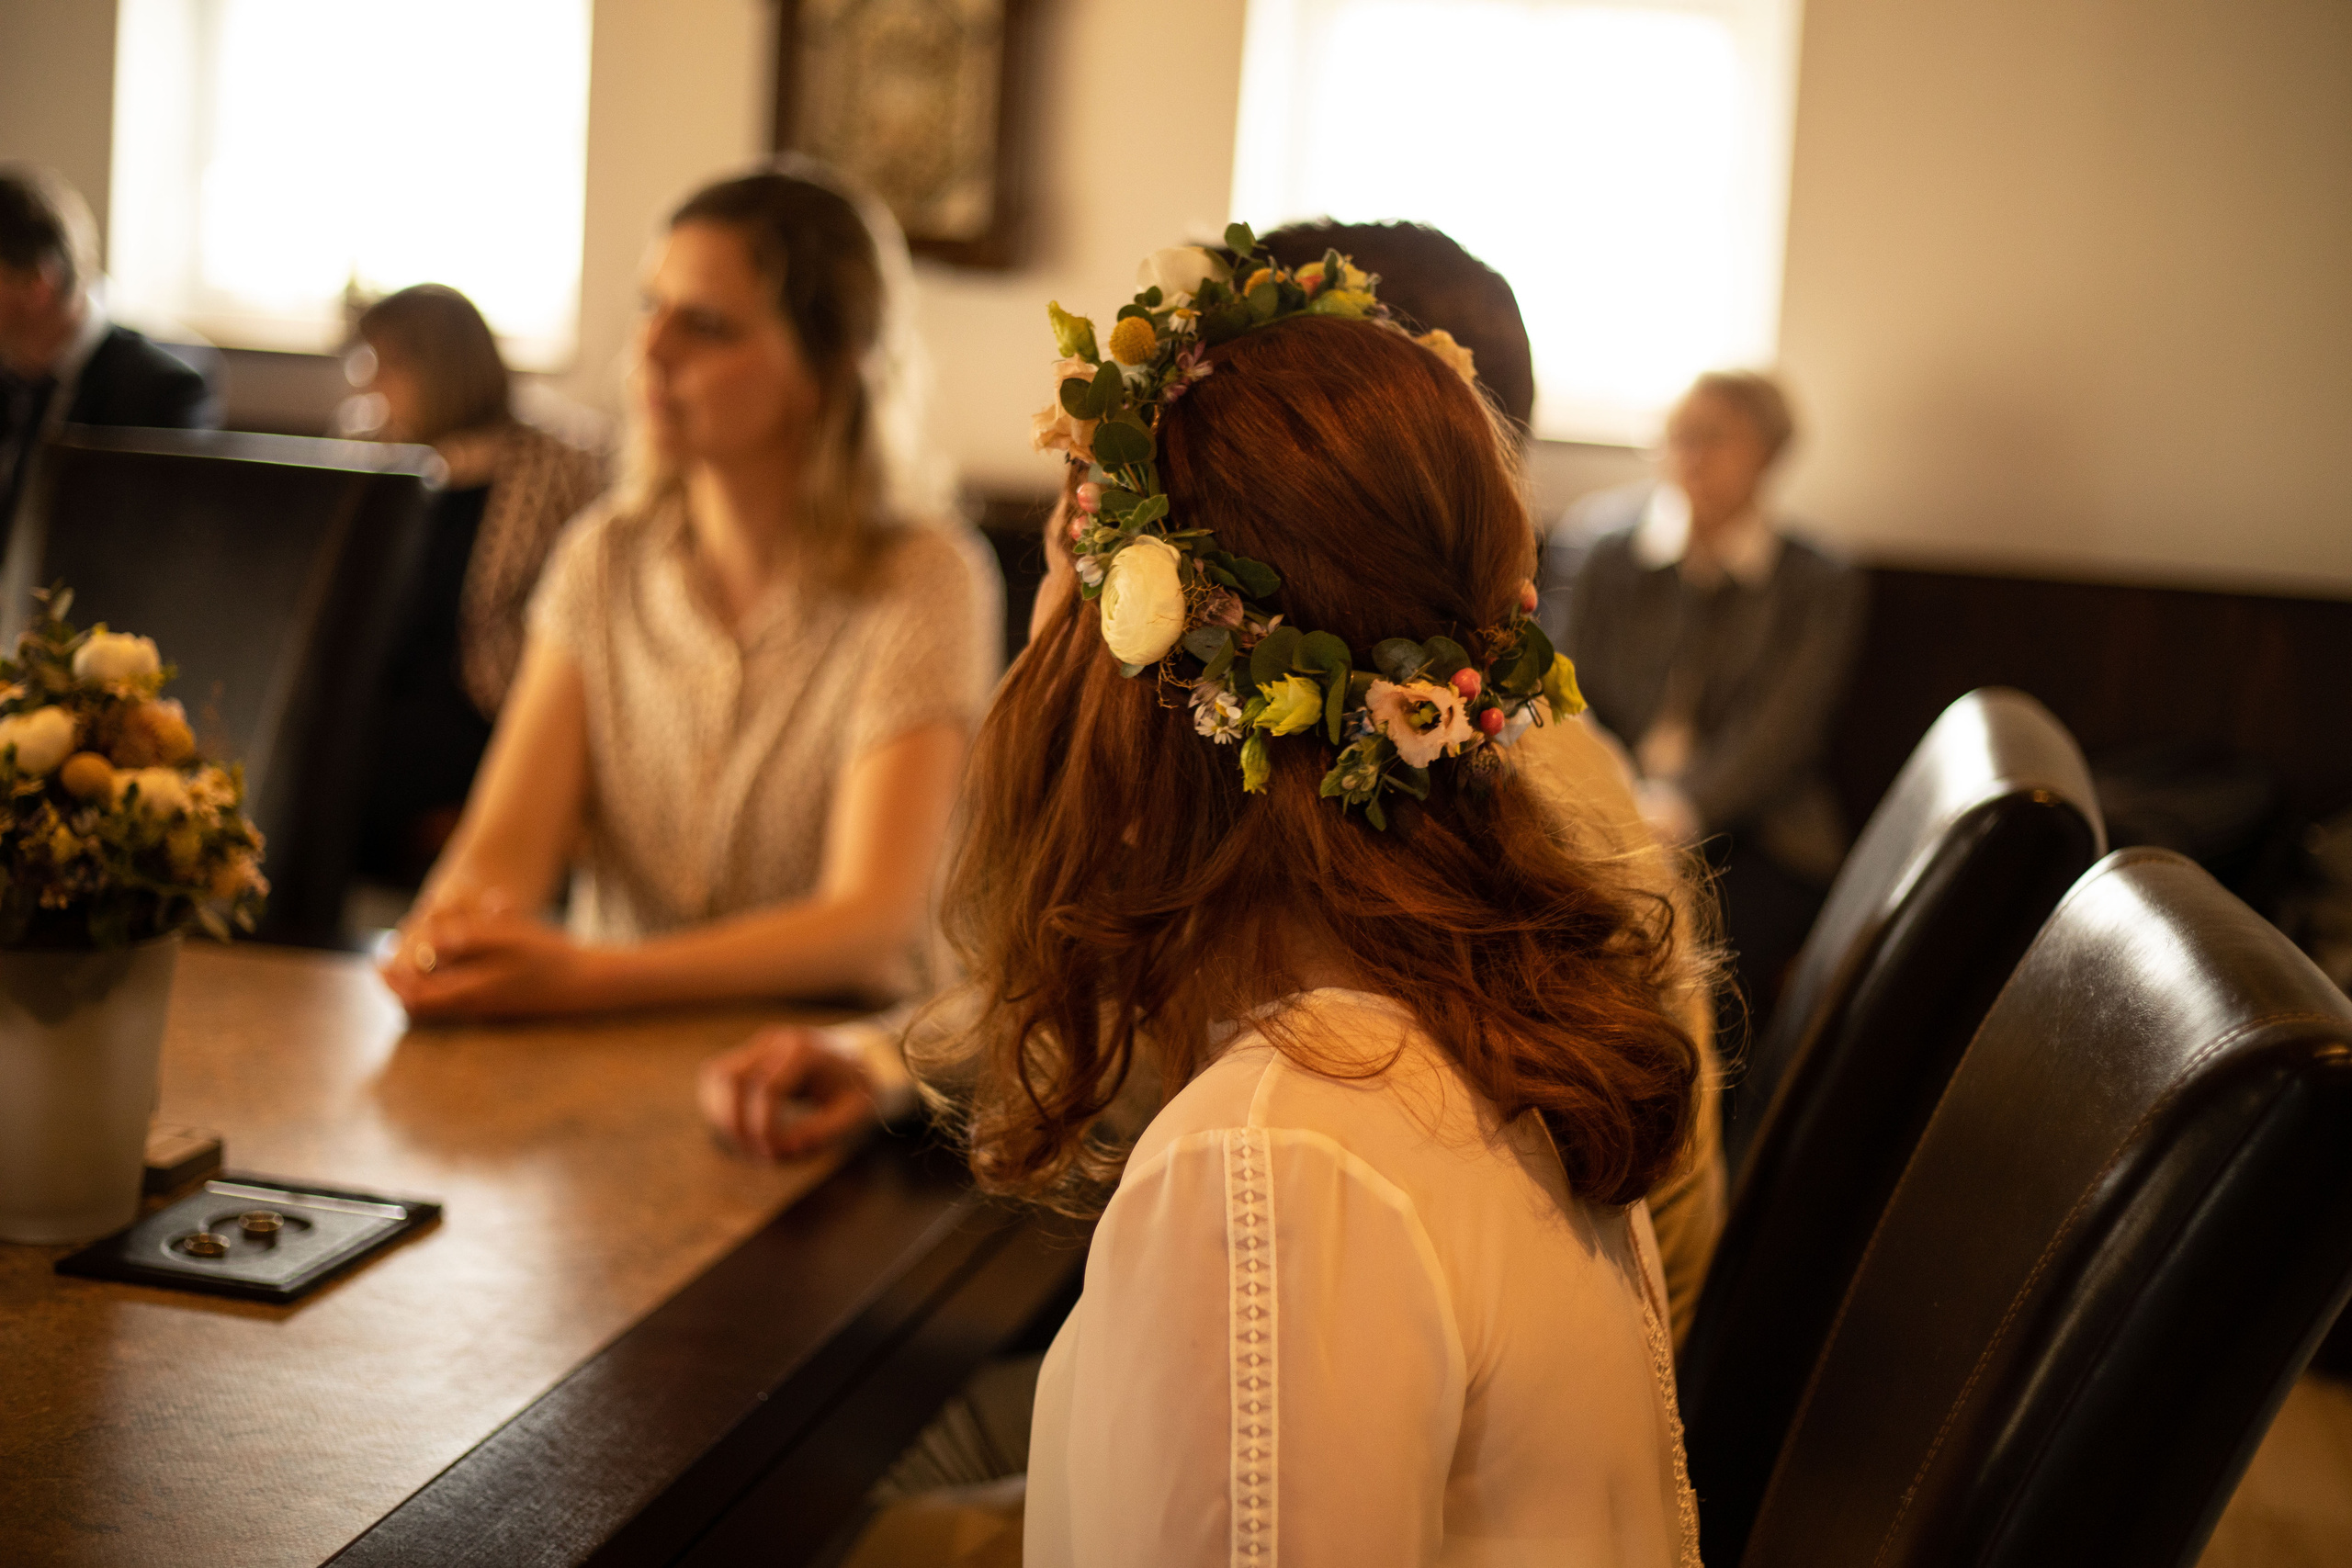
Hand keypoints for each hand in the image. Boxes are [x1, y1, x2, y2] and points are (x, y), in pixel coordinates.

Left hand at [379, 898, 604, 1018]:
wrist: (584, 984)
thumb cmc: (549, 958)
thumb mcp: (509, 939)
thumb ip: (467, 939)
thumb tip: (431, 942)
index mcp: (469, 993)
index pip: (414, 997)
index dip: (392, 980)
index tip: (381, 959)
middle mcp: (472, 1008)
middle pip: (421, 1004)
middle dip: (402, 982)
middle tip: (389, 960)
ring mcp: (484, 1009)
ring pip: (437, 1003)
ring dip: (421, 982)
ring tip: (414, 958)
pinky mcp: (496, 1006)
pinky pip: (454, 1000)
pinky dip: (441, 982)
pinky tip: (449, 962)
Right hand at [697, 1026, 878, 1159]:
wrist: (857, 1059)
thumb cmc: (857, 1089)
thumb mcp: (854, 1114)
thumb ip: (821, 1133)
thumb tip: (783, 1150)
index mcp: (805, 1051)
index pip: (768, 1089)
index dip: (763, 1127)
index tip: (774, 1154)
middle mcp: (775, 1041)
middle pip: (731, 1077)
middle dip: (734, 1122)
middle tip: (755, 1153)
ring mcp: (758, 1045)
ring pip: (716, 1075)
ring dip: (721, 1114)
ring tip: (745, 1144)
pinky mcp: (746, 1054)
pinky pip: (716, 1078)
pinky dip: (718, 1106)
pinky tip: (738, 1129)